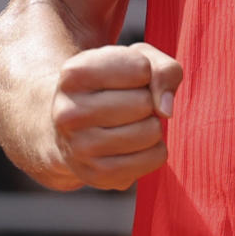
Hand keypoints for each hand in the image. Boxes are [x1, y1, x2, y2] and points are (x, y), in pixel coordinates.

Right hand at [51, 42, 181, 190]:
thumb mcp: (135, 59)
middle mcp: (69, 113)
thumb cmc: (111, 85)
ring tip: (129, 123)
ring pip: (151, 131)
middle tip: (127, 104)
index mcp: (74, 74)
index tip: (126, 78)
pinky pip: (155, 158)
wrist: (73, 127)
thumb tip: (165, 110)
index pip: (141, 69)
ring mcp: (80, 148)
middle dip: (146, 100)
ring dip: (151, 125)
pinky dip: (155, 148)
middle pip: (144, 102)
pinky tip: (133, 144)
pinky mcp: (98, 176)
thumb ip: (163, 69)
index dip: (144, 71)